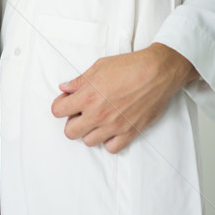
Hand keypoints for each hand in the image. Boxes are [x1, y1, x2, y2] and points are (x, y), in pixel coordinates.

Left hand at [51, 43, 197, 153]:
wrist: (157, 73)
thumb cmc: (128, 66)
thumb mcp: (98, 67)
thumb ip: (79, 81)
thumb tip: (64, 88)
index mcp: (87, 96)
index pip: (57, 111)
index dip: (60, 105)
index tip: (67, 101)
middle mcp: (97, 114)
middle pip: (70, 132)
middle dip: (71, 122)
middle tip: (80, 112)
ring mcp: (113, 126)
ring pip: (89, 142)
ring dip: (89, 132)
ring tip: (97, 119)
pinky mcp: (129, 133)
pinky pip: (112, 148)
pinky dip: (109, 141)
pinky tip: (111, 129)